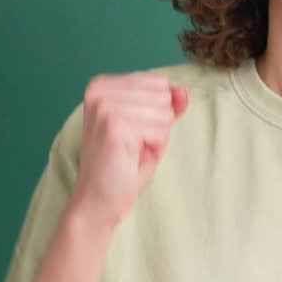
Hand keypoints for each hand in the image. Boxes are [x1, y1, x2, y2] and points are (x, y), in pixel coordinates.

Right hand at [70, 72, 188, 231]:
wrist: (98, 200)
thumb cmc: (122, 164)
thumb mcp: (149, 126)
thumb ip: (167, 104)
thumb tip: (183, 91)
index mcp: (102, 84)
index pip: (159, 82)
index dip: (155, 112)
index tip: (132, 131)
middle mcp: (100, 90)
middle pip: (163, 95)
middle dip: (157, 124)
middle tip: (132, 144)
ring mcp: (106, 107)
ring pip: (165, 113)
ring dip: (156, 138)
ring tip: (132, 151)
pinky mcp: (115, 126)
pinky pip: (162, 131)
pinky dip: (154, 148)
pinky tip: (132, 157)